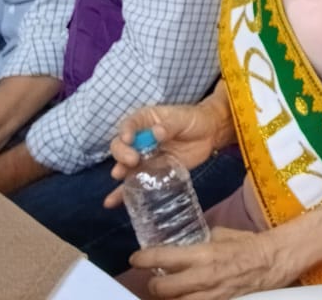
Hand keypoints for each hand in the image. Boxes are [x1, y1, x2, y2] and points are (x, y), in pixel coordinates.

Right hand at [105, 102, 223, 207]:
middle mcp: (140, 139)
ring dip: (120, 171)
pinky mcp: (152, 172)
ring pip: (125, 165)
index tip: (128, 138)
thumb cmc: (193, 120)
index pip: (129, 125)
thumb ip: (169, 125)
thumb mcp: (182, 118)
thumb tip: (157, 133)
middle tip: (132, 160)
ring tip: (119, 175)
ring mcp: (144, 157)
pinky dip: (122, 193)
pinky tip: (111, 202)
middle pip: (121, 146)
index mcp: (145, 121)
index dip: (125, 131)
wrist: (209, 134)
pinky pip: (135, 183)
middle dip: (122, 153)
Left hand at [131, 227, 293, 299]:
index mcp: (203, 254)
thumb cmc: (247, 244)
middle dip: (152, 284)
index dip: (144, 259)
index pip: (163, 258)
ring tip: (166, 291)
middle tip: (152, 279)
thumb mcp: (222, 234)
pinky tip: (183, 296)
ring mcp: (210, 296)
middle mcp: (203, 278)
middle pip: (162, 289)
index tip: (136, 259)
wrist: (272, 262)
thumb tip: (185, 243)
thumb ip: (201, 241)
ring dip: (167, 297)